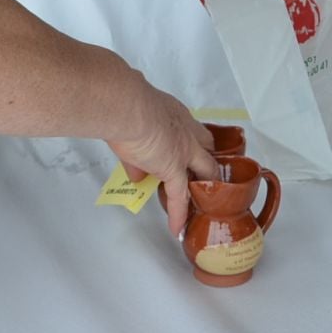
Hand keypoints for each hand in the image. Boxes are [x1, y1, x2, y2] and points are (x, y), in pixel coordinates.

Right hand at [106, 84, 214, 236]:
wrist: (127, 106)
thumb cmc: (124, 104)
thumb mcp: (131, 128)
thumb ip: (135, 155)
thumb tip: (136, 175)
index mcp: (174, 115)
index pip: (190, 131)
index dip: (191, 144)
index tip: (188, 154)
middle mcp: (185, 131)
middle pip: (207, 149)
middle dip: (207, 163)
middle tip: (204, 177)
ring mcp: (184, 151)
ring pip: (204, 172)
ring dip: (202, 187)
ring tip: (202, 204)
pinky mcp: (174, 169)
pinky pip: (179, 196)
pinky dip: (178, 214)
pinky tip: (176, 228)